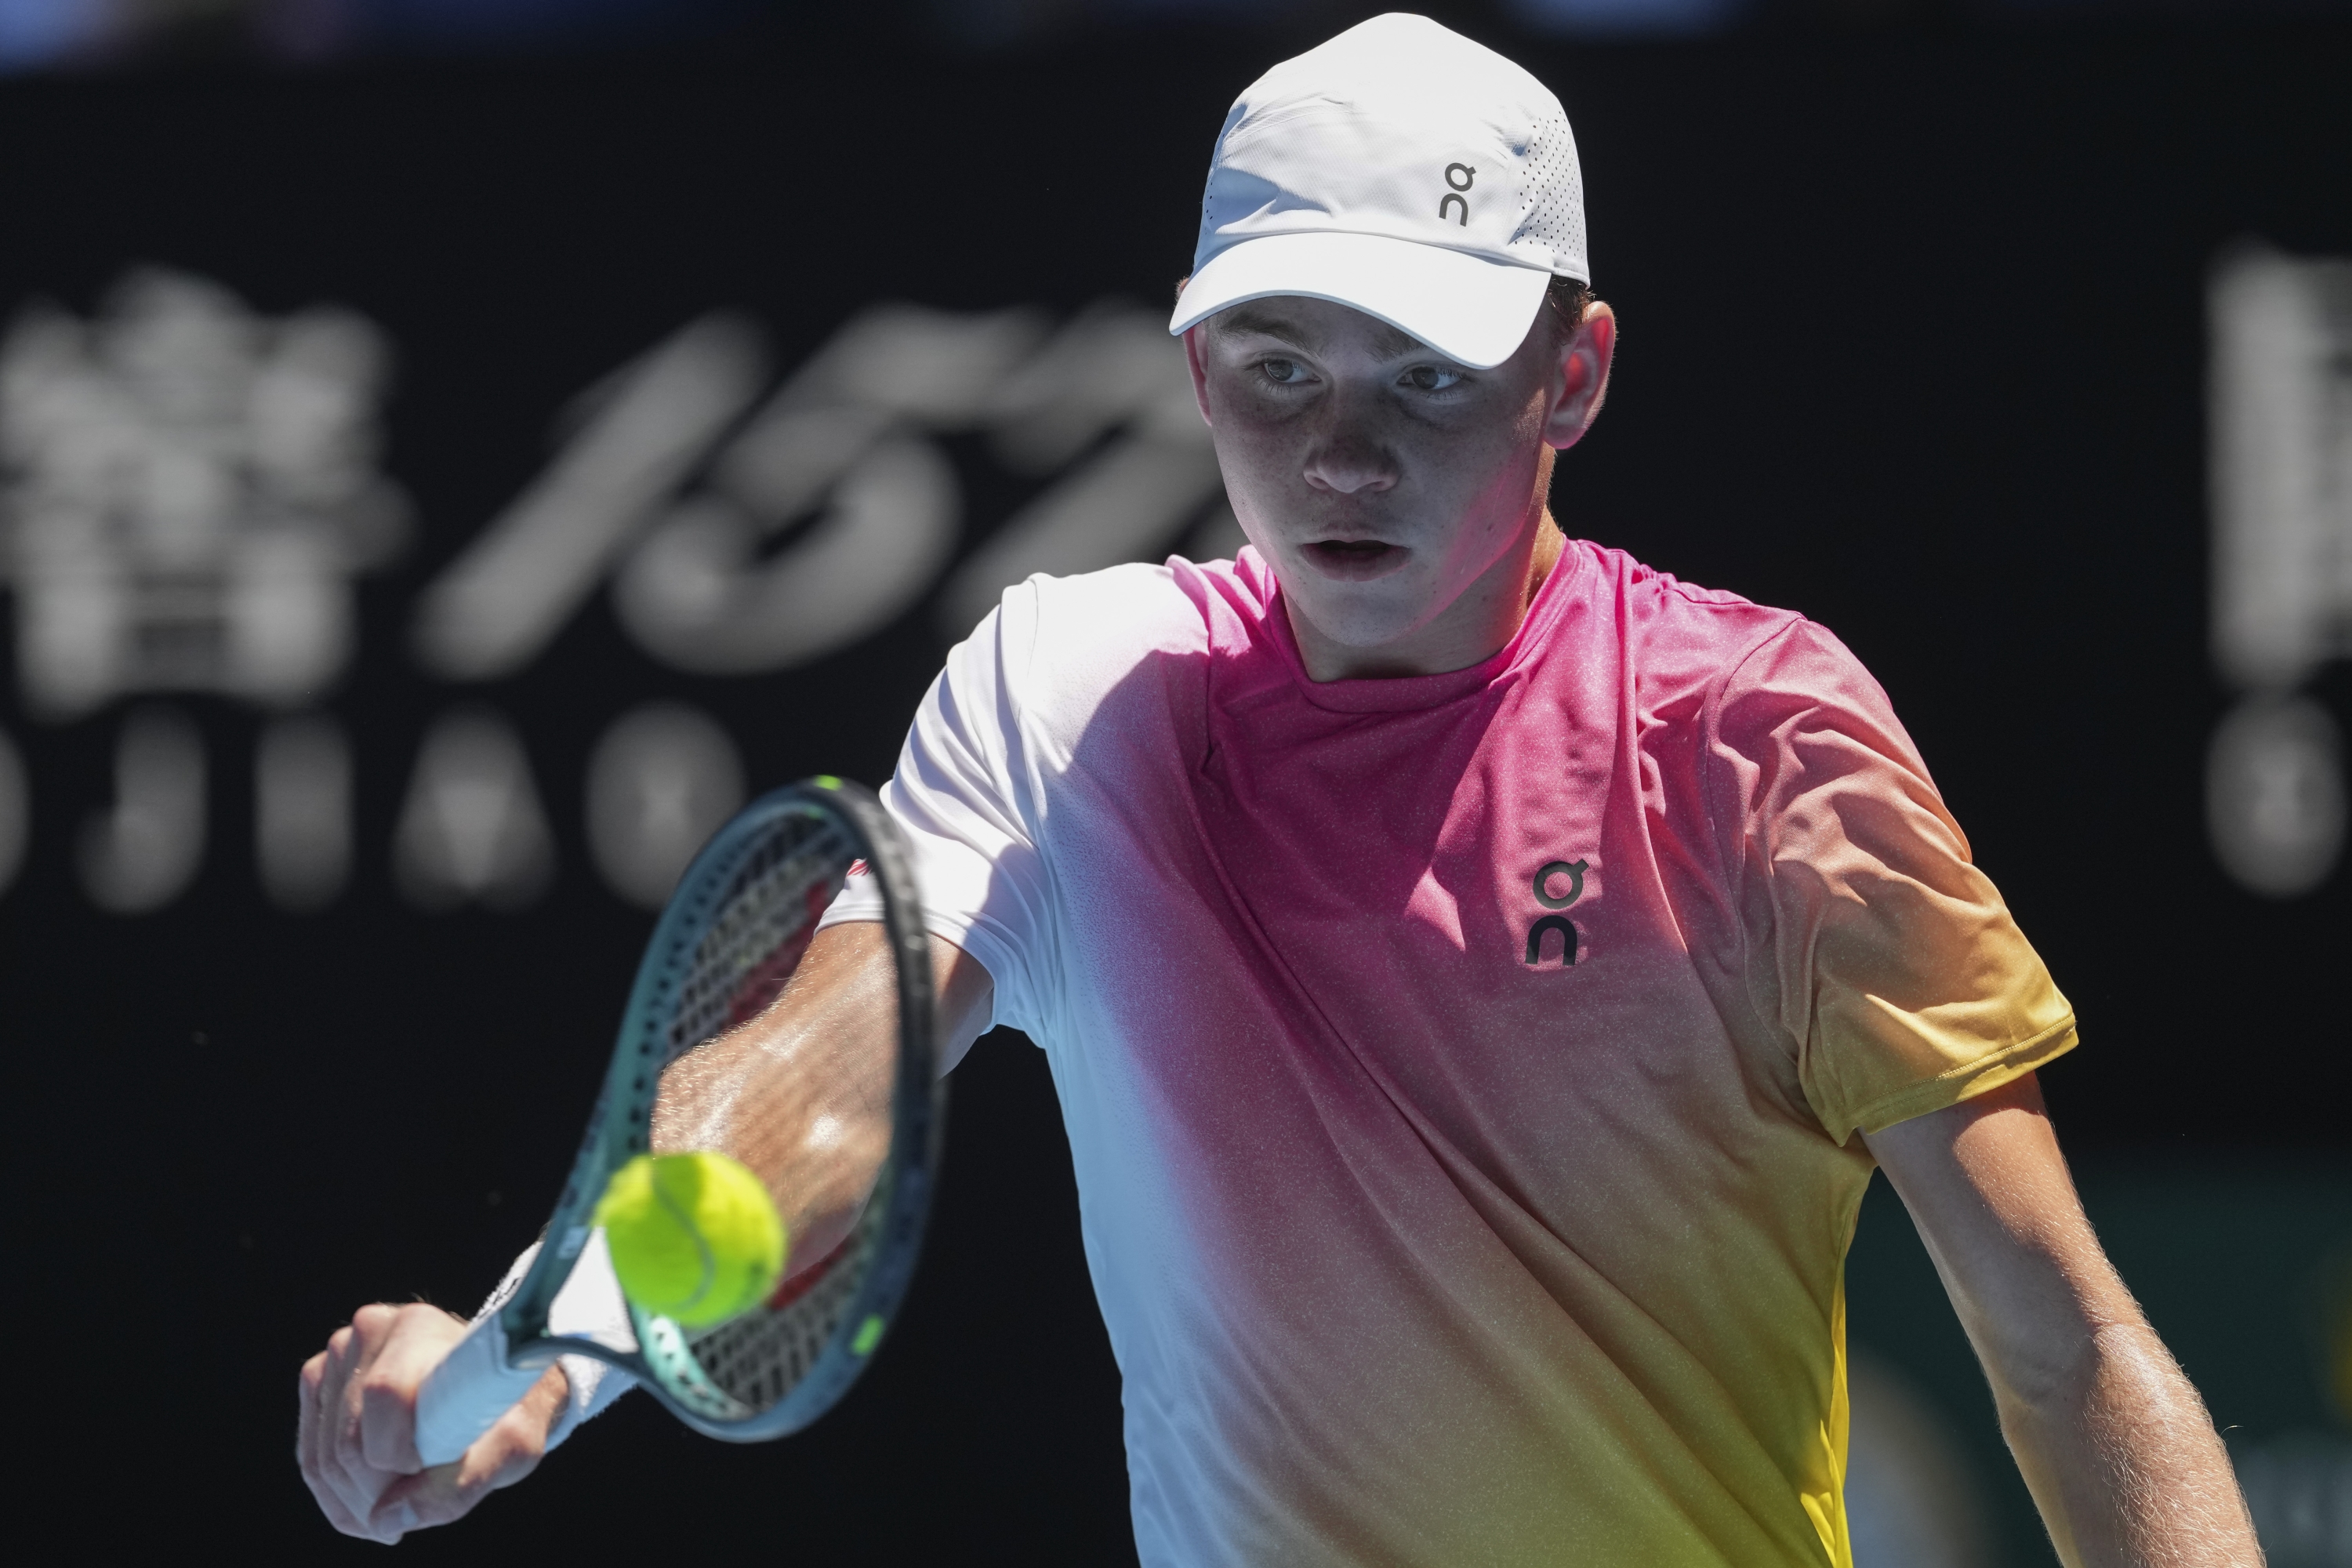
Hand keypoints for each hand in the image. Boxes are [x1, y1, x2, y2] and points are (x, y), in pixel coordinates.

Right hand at [297, 1302, 567, 1541]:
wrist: (493, 1385)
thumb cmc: (508, 1409)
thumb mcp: (510, 1448)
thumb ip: (458, 1485)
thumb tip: (387, 1519)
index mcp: (421, 1328)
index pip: (386, 1395)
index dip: (397, 1452)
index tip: (427, 1467)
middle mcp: (371, 1329)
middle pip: (348, 1442)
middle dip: (380, 1494)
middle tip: (419, 1502)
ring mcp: (338, 1354)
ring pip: (323, 1458)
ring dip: (359, 1502)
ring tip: (403, 1504)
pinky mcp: (320, 1379)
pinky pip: (311, 1458)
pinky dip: (339, 1495)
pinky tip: (375, 1503)